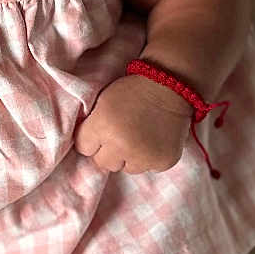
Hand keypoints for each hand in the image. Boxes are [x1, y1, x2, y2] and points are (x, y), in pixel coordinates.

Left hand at [75, 74, 192, 174]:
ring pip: (127, 168)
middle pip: (103, 163)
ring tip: (140, 137)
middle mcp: (121, 146)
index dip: (92, 139)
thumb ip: (91, 125)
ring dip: (130, 157)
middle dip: (109, 151)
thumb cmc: (133, 90)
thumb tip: (85, 146)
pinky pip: (149, 168)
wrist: (170, 86)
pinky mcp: (163, 162)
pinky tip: (155, 140)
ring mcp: (144, 157)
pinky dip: (151, 157)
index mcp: (103, 126)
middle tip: (122, 135)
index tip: (101, 132)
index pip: (84, 148)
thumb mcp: (103, 101)